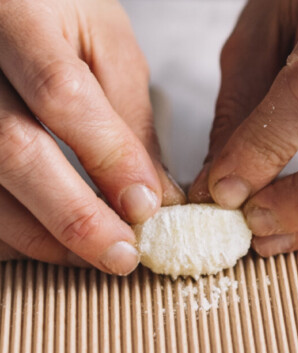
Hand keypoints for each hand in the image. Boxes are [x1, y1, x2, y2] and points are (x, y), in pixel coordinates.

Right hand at [0, 0, 184, 273]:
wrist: (2, 4)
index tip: (146, 205)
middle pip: (11, 150)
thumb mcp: (103, 41)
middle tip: (122, 253)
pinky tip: (43, 241)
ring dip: (39, 234)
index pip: (62, 95)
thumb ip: (128, 115)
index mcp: (18, 17)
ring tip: (92, 254)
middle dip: (73, 215)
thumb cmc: (50, 11)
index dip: (107, 157)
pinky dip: (6, 229)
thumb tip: (155, 196)